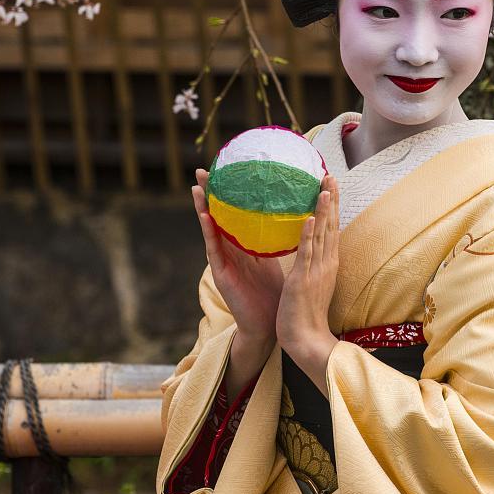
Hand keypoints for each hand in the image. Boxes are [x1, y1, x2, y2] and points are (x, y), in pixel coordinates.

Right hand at [192, 168, 283, 345]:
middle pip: (220, 216)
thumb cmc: (277, 294)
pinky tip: (205, 215)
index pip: (236, 214)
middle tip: (204, 168)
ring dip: (202, 207)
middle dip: (211, 194)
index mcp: (246, 245)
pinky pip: (214, 248)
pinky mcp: (222, 274)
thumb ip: (278, 240)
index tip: (229, 169)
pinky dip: (208, 231)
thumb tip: (296, 213)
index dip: (231, 194)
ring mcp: (224, 261)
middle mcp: (232, 250)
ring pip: (211, 229)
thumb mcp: (279, 259)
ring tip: (196, 186)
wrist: (271, 325)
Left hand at [276, 175, 340, 351]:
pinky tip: (309, 218)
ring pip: (321, 234)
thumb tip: (308, 250)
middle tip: (330, 175)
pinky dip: (309, 235)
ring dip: (323, 210)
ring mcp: (316, 270)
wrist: (307, 340)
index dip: (331, 206)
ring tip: (324, 187)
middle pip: (331, 225)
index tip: (330, 185)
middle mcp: (326, 263)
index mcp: (327, 263)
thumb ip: (311, 264)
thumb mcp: (310, 283)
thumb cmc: (304, 315)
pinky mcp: (303, 279)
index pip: (331, 229)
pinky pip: (306, 253)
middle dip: (331, 200)